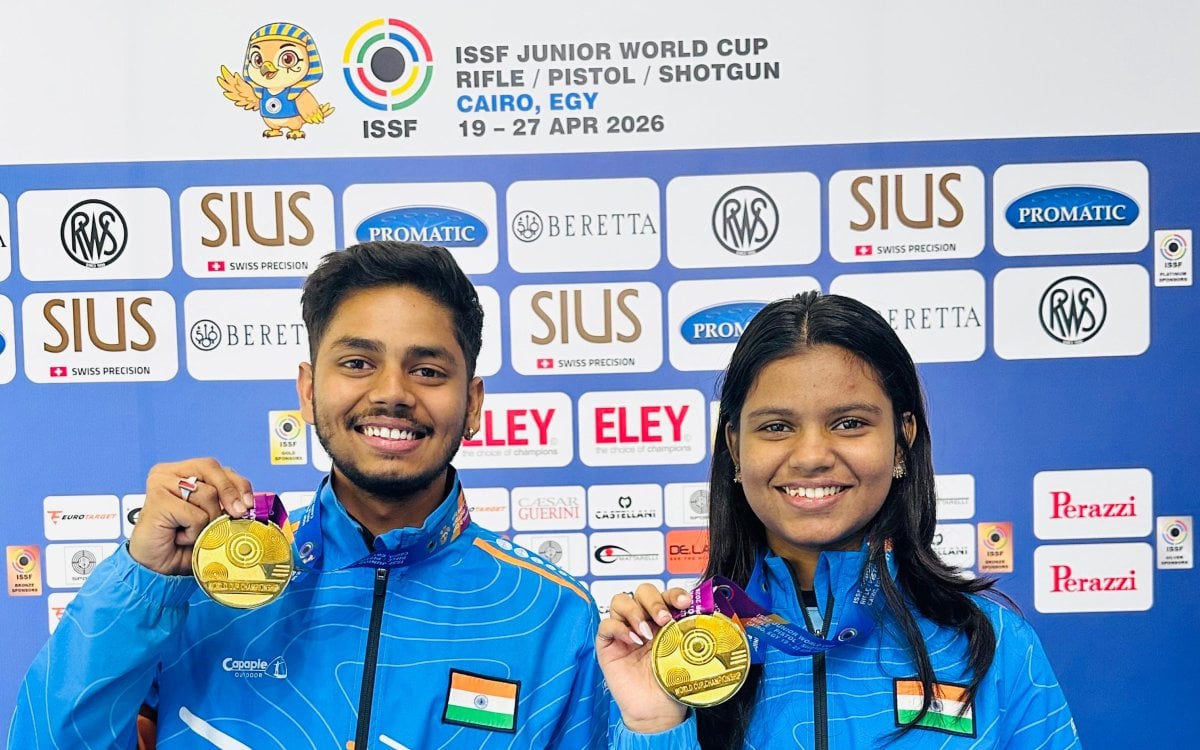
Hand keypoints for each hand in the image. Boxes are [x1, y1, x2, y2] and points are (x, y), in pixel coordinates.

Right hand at [128, 459, 254, 575]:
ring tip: (191, 532)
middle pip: (211, 469)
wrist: (155, 566)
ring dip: (208, 521)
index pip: (217, 467)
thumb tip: (249, 503)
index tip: (249, 503)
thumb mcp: (210, 518)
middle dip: (230, 493)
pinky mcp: (157, 499)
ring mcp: (161, 484)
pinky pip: (195, 514)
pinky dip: (194, 531)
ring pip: (207, 494)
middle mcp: (169, 473)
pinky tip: (180, 536)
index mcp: (183, 471)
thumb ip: (225, 504)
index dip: (237, 483)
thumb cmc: (182, 543)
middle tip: (239, 513)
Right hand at [596, 583, 692, 733]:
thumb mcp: (685, 654)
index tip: (684, 603)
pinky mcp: (608, 645)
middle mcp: (644, 621)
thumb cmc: (671, 684)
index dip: (673, 593)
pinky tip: (632, 642)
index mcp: (665, 620)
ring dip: (634, 611)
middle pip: (642, 591)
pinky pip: (606, 625)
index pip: (666, 594)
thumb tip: (709, 616)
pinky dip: (618, 628)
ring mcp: (625, 631)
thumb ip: (690, 633)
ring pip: (620, 601)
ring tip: (645, 634)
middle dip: (654, 601)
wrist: (657, 711)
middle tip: (664, 619)